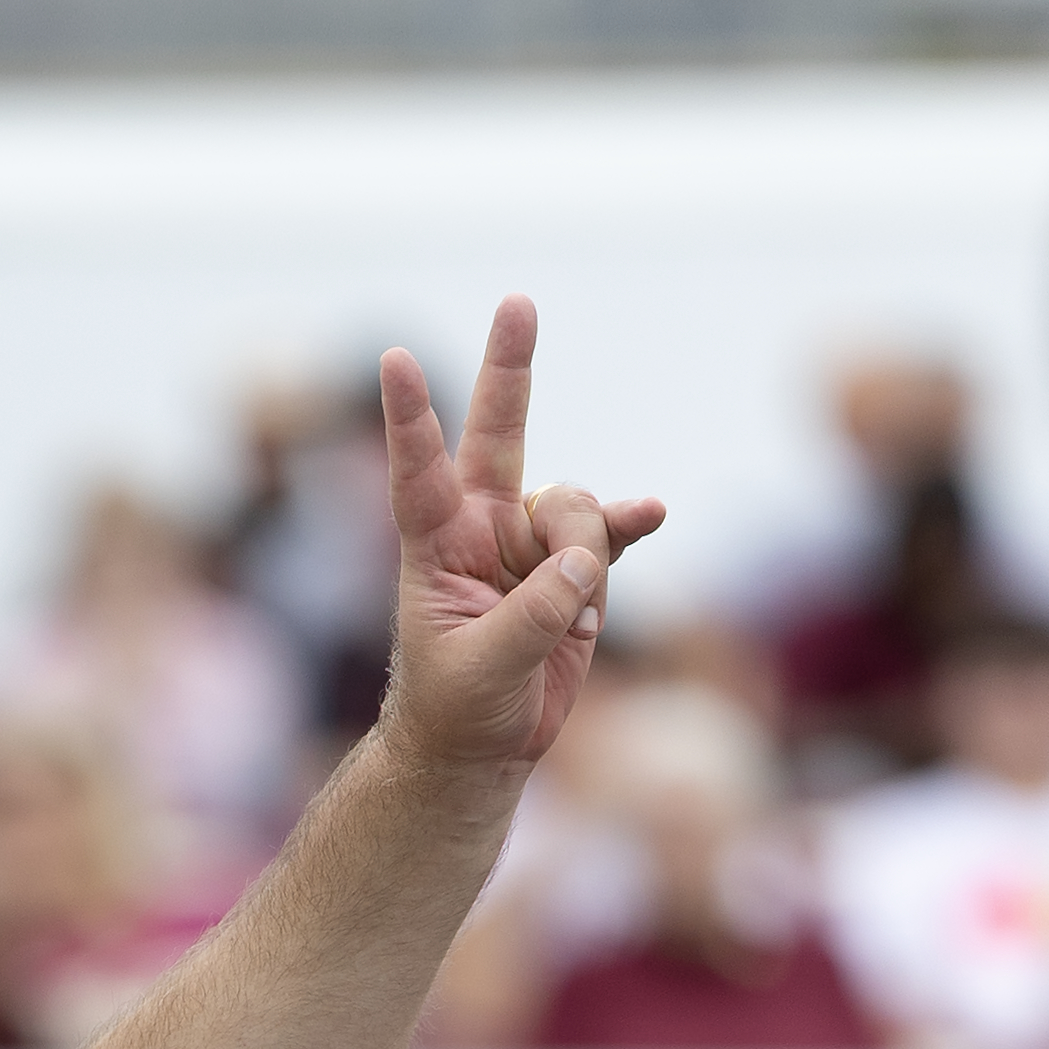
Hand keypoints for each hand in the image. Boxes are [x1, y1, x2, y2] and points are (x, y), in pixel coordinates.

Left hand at [375, 300, 666, 785]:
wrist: (482, 747)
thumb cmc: (456, 709)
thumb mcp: (482, 669)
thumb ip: (534, 616)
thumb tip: (585, 564)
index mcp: (436, 546)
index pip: (418, 471)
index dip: (411, 418)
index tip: (394, 358)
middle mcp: (482, 528)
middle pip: (499, 432)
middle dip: (511, 368)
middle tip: (518, 301)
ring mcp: (532, 544)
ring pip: (577, 507)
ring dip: (587, 556)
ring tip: (577, 622)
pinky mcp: (576, 571)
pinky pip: (612, 533)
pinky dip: (631, 524)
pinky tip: (654, 512)